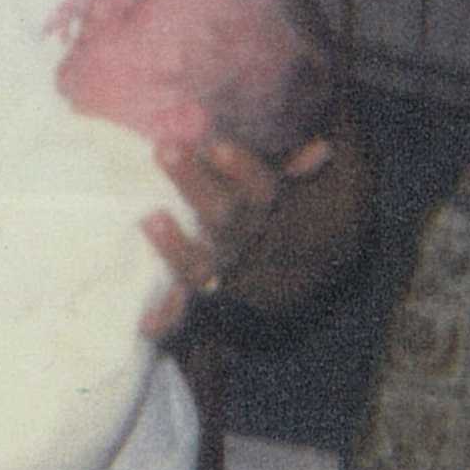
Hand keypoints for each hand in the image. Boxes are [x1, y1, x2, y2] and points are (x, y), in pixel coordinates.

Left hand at [137, 134, 331, 337]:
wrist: (253, 279)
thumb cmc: (245, 209)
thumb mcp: (266, 185)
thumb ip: (287, 166)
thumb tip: (323, 148)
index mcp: (261, 211)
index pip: (261, 190)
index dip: (243, 171)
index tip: (217, 147)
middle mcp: (240, 243)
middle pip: (223, 218)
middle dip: (194, 185)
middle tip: (165, 150)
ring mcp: (216, 271)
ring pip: (200, 265)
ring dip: (176, 246)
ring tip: (149, 219)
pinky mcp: (191, 297)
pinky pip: (178, 315)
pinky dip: (163, 319)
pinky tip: (146, 322)